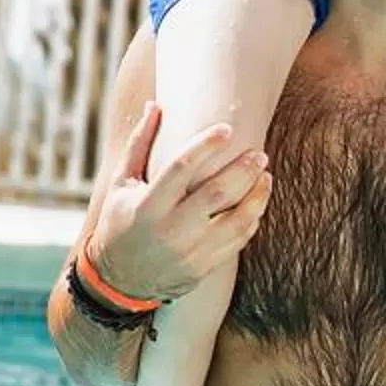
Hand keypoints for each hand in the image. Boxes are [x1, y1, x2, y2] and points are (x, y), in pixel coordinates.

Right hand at [87, 102, 271, 304]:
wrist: (119, 280)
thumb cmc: (119, 223)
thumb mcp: (122, 184)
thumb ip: (139, 145)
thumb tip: (155, 105)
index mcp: (148, 206)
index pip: (181, 169)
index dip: (205, 146)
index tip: (226, 129)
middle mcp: (170, 230)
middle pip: (216, 194)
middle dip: (242, 170)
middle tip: (259, 153)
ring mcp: (190, 252)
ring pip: (236, 221)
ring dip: (256, 196)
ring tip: (266, 175)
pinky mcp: (204, 267)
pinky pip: (237, 241)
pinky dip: (252, 219)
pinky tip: (257, 202)